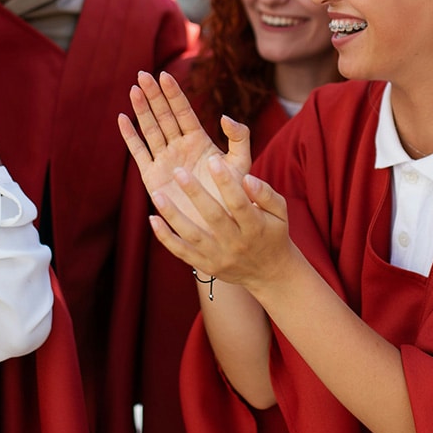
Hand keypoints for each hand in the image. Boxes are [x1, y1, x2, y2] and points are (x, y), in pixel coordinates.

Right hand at [118, 71, 251, 224]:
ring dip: (142, 110)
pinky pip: (139, 152)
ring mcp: (164, 160)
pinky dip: (130, 136)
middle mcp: (179, 147)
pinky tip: (123, 118)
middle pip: (164, 116)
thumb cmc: (233, 196)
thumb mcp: (240, 164)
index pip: (183, 112)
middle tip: (143, 74)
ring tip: (134, 89)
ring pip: (150, 129)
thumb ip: (239, 138)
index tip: (164, 75)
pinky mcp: (152, 176)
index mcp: (199, 141)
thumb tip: (224, 116)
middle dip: (154, 95)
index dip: (173, 94)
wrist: (219, 226)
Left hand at [148, 152, 296, 293]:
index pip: (239, 203)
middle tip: (179, 171)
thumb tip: (247, 178)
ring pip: (192, 235)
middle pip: (213, 217)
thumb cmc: (272, 232)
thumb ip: (266, 194)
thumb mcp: (280, 212)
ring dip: (173, 215)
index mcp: (255, 227)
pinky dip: (165, 237)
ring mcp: (218, 257)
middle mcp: (235, 243)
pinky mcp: (205, 265)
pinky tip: (152, 219)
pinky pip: (181, 252)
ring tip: (157, 194)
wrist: (269, 273)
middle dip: (195, 194)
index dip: (226, 182)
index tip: (212, 159)